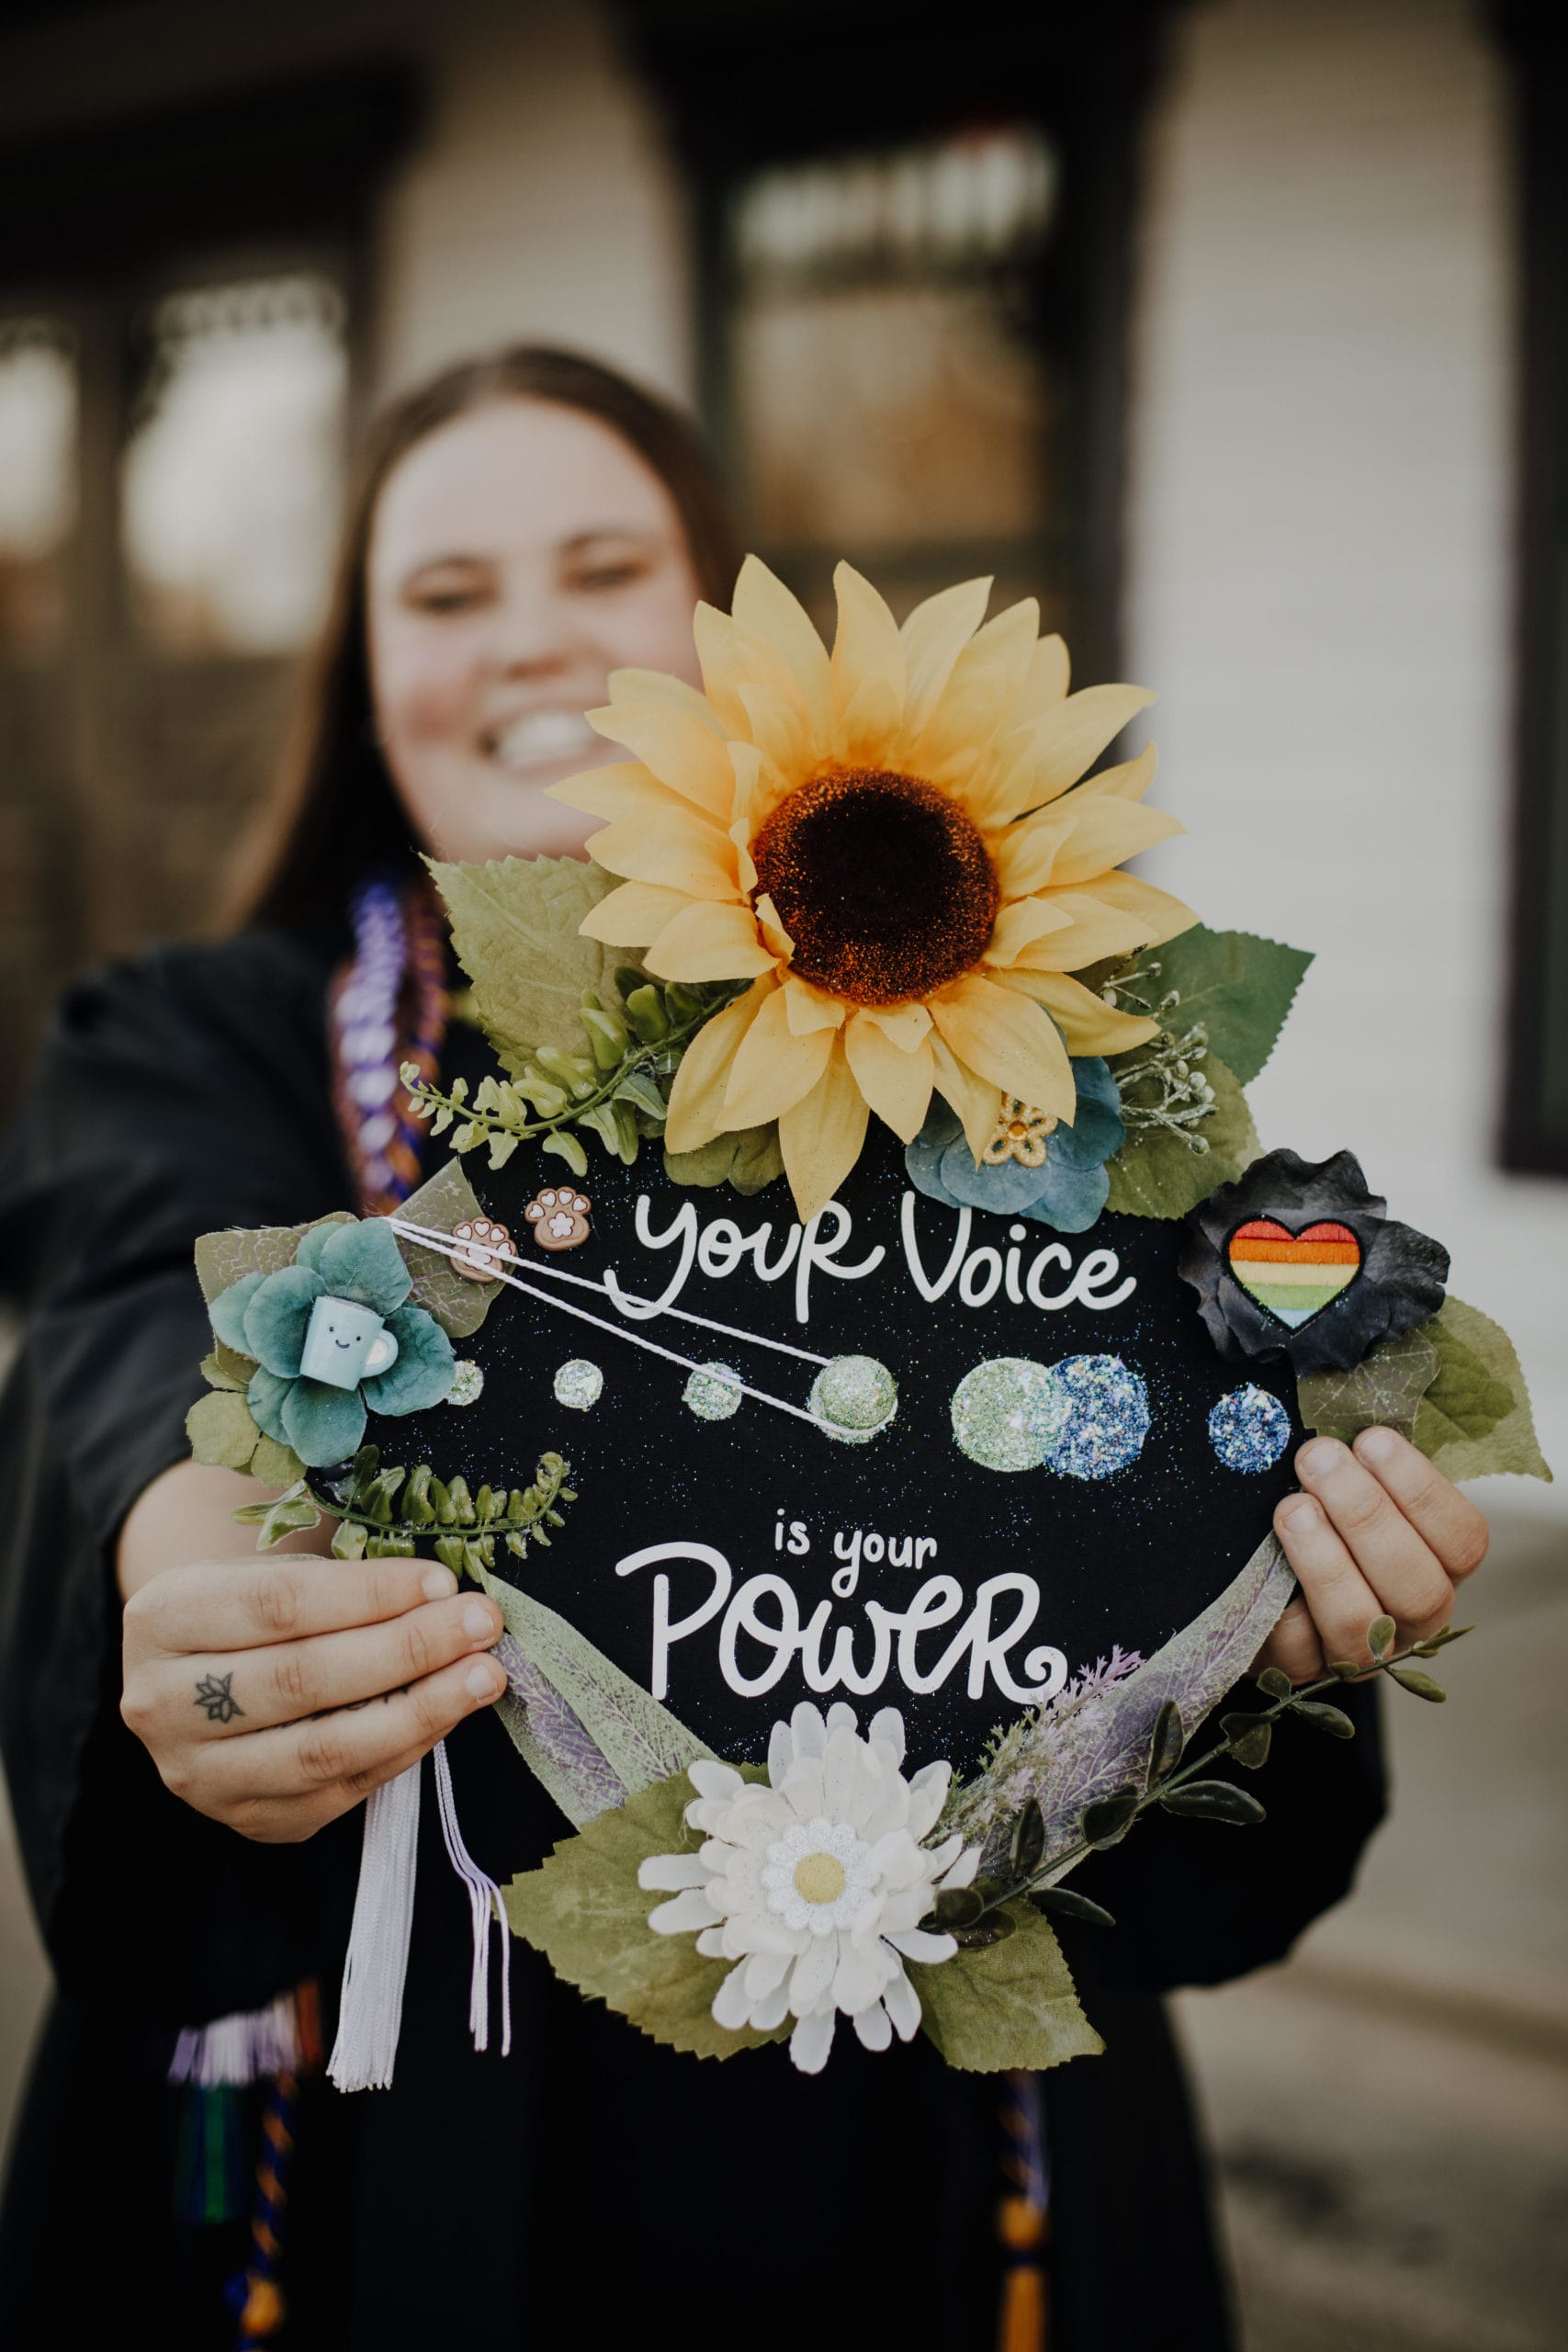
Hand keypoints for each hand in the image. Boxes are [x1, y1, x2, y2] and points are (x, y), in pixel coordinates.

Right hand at [121, 1554, 506, 1842]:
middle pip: (302, 1679)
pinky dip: (404, 1750)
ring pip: (324, 1749)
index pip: (278, 1605)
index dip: (367, 1594)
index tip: (441, 1580)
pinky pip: (341, 1790)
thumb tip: (441, 1596)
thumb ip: (339, 1583)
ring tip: (483, 1675)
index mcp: (162, 1618)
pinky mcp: (248, 1818)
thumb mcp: (265, 1571)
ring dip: (420, 1710)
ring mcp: (201, 1774)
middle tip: (480, 1624)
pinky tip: (448, 1713)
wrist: (196, 1678)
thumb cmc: (246, 1610)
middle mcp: (163, 1704)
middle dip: (407, 1648)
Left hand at [1258, 1428, 1488, 1682]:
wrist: (1247, 1568)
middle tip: (1317, 1458)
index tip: (1371, 1439)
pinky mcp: (1298, 1668)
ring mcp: (1355, 1651)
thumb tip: (1345, 1403)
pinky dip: (1280, 1595)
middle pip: (1417, 1586)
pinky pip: (1296, 1643)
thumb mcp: (1346, 1480)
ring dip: (1325, 1557)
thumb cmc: (1313, 1507)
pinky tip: (1263, 1553)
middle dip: (1366, 1515)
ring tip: (1290, 1506)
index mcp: (1436, 1565)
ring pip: (1361, 1621)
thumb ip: (1361, 1457)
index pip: (1463, 1541)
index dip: (1421, 1490)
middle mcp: (1407, 1618)